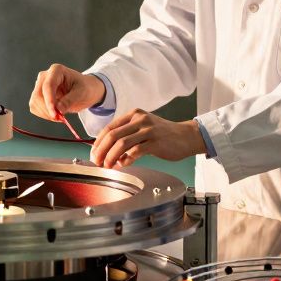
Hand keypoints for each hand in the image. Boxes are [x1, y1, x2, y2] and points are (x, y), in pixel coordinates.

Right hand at [28, 63, 104, 120]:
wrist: (85, 90)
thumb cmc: (85, 88)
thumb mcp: (82, 93)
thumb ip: (69, 100)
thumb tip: (58, 109)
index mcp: (57, 70)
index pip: (48, 86)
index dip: (49, 101)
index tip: (54, 114)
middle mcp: (45, 76)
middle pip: (38, 95)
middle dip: (48, 109)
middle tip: (60, 118)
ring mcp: (40, 86)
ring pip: (35, 102)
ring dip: (46, 113)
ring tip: (60, 116)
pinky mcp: (38, 95)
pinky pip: (35, 107)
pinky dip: (44, 114)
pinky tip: (55, 114)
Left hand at [89, 109, 206, 168]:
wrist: (186, 136)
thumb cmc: (164, 135)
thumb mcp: (143, 128)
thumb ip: (127, 135)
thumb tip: (108, 151)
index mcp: (134, 115)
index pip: (109, 127)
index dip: (98, 142)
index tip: (93, 153)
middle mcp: (140, 120)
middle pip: (113, 135)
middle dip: (101, 150)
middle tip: (96, 161)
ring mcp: (148, 130)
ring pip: (122, 143)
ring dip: (111, 157)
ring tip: (108, 166)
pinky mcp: (156, 142)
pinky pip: (136, 152)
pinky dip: (126, 160)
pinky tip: (124, 164)